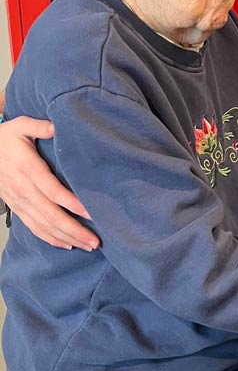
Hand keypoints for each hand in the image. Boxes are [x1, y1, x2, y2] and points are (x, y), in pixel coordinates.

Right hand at [0, 116, 98, 250]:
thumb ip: (40, 126)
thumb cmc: (6, 138)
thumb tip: (56, 127)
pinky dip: (51, 238)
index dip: (72, 204)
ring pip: (44, 225)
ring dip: (67, 237)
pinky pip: (34, 227)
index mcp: (28, 170)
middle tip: (96, 240)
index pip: (53, 191)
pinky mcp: (17, 208)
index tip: (91, 212)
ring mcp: (19, 202)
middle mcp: (24, 190)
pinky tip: (67, 244)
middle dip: (75, 229)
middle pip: (51, 215)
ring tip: (89, 245)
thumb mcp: (21, 125)